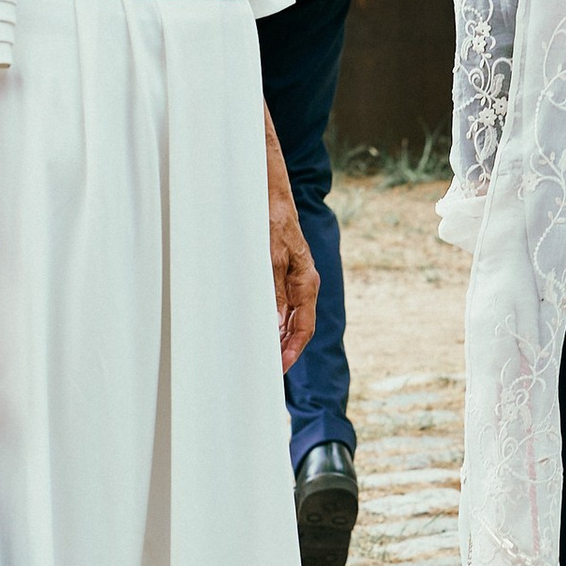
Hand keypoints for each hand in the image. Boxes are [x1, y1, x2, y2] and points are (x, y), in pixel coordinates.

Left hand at [270, 195, 316, 372]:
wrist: (269, 196)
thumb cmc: (273, 221)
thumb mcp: (271, 258)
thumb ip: (275, 291)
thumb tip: (277, 322)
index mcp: (306, 282)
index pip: (304, 327)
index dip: (293, 350)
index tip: (280, 367)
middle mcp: (302, 284)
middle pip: (297, 327)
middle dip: (284, 349)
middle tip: (267, 369)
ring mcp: (292, 280)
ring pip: (287, 318)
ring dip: (276, 337)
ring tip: (262, 356)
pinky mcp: (280, 274)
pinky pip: (279, 305)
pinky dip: (271, 320)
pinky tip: (259, 329)